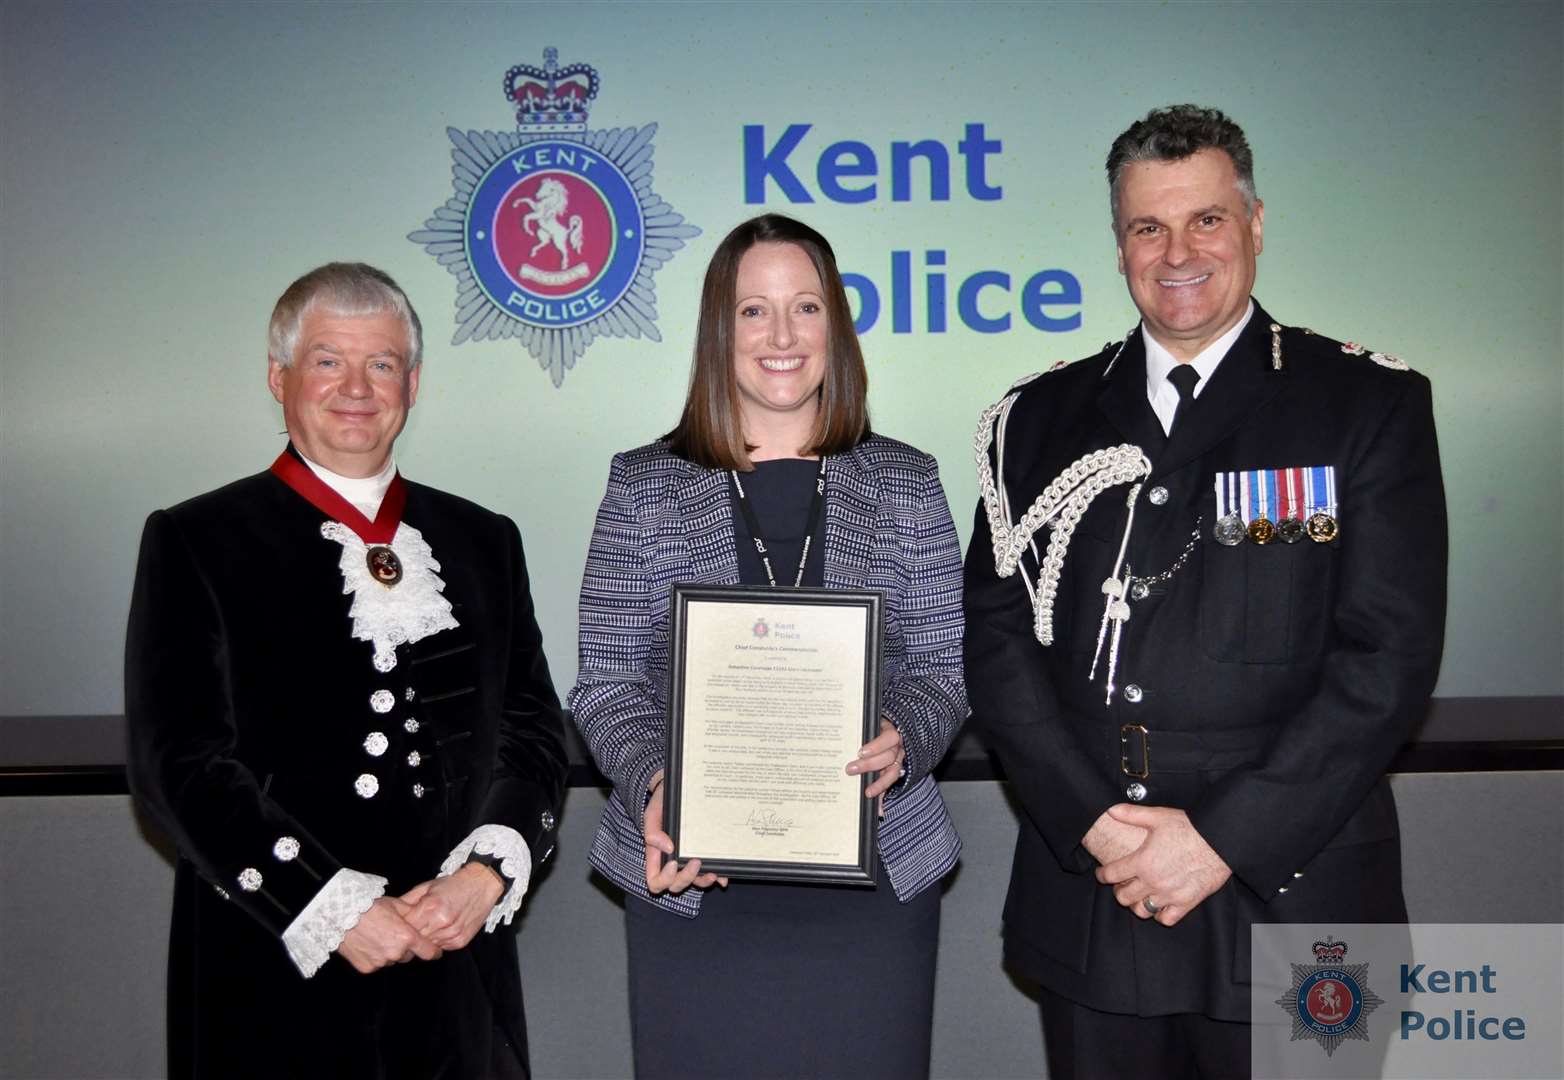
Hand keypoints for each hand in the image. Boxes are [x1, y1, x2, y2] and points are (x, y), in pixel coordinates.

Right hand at [336, 896, 441, 973]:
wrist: (342, 914)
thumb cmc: (370, 906)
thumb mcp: (397, 904)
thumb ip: (413, 914)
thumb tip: (424, 916)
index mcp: (407, 937)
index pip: (428, 952)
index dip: (433, 951)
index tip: (434, 951)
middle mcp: (395, 953)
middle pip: (408, 955)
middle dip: (406, 948)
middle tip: (394, 935)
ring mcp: (380, 962)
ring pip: (391, 960)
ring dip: (389, 952)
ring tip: (378, 936)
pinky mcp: (367, 967)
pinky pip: (376, 964)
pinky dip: (374, 956)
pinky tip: (368, 943)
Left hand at [400, 864, 505, 950]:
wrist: (482, 884)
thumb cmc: (454, 884)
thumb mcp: (428, 886)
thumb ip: (408, 900)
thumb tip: (391, 911)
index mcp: (430, 906)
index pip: (406, 927)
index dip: (400, 927)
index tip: (398, 925)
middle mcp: (441, 922)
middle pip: (415, 939)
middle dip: (411, 935)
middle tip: (411, 929)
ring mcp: (452, 933)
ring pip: (427, 945)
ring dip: (425, 939)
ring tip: (427, 928)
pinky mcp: (460, 941)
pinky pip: (441, 947)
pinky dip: (438, 941)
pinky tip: (440, 930)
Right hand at [643, 771, 726, 895]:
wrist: (675, 790)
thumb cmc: (661, 803)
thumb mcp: (652, 814)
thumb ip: (653, 831)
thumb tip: (668, 848)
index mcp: (656, 856)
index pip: (655, 881)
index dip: (664, 879)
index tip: (674, 863)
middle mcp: (672, 863)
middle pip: (676, 885)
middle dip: (686, 878)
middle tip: (696, 862)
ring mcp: (687, 861)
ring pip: (694, 883)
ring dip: (703, 881)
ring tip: (713, 873)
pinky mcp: (701, 855)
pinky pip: (708, 872)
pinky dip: (716, 877)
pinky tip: (723, 876)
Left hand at [847, 719, 904, 799]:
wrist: (880, 733)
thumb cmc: (870, 731)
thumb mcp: (867, 728)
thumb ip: (861, 733)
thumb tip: (844, 733)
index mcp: (890, 733)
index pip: (889, 738)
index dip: (877, 746)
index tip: (861, 752)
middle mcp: (897, 747)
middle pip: (889, 757)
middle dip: (870, 765)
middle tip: (850, 769)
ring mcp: (897, 761)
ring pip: (893, 773)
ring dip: (880, 784)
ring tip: (868, 793)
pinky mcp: (893, 773)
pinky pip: (889, 785)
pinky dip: (883, 796)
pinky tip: (879, 809)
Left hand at [1094, 804, 1231, 926]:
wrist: (1220, 841)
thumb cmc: (1190, 828)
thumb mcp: (1158, 816)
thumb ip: (1131, 814)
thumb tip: (1111, 809)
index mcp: (1142, 861)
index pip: (1111, 874)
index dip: (1102, 875)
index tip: (1102, 874)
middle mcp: (1153, 881)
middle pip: (1123, 897)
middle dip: (1118, 891)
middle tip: (1121, 885)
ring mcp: (1169, 894)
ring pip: (1142, 911)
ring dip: (1137, 904)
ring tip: (1139, 896)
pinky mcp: (1186, 903)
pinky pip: (1166, 918)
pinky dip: (1160, 914)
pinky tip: (1160, 904)